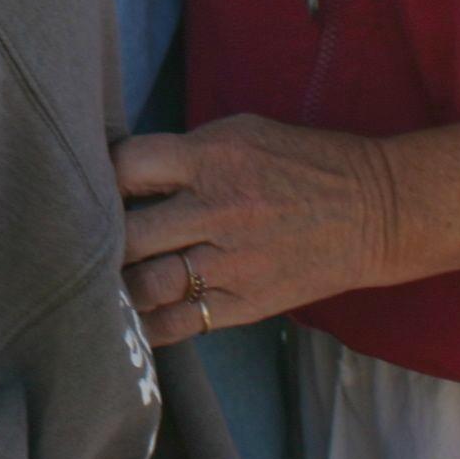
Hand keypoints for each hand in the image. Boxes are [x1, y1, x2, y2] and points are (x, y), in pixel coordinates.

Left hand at [115, 116, 402, 344]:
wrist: (375, 211)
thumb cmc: (302, 163)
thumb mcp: (241, 132)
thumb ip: (183, 153)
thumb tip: (125, 172)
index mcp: (212, 157)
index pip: (128, 166)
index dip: (102, 177)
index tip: (93, 186)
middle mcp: (217, 210)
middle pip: (129, 234)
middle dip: (99, 238)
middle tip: (84, 241)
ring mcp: (232, 263)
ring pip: (147, 285)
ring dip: (118, 285)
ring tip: (102, 281)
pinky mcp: (247, 303)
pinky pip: (181, 324)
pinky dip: (147, 325)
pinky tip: (129, 320)